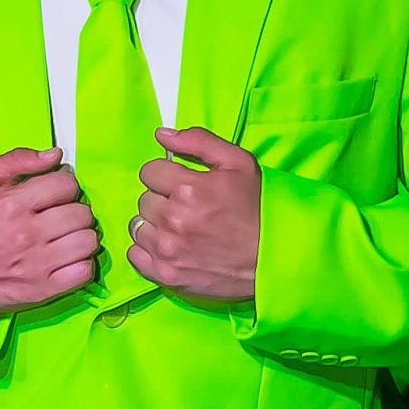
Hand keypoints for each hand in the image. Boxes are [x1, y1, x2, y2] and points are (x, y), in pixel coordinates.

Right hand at [0, 148, 100, 314]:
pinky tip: (67, 259)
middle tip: (61, 216)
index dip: (65, 185)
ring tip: (66, 237)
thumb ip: (17, 160)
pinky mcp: (43, 290)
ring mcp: (38, 265)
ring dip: (81, 236)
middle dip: (75, 210)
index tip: (56, 193)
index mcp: (13, 204)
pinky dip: (82, 264)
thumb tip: (55, 155)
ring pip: (88, 241)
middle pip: (82, 213)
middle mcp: (28, 234)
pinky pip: (85, 272)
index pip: (67, 184)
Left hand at [128, 126, 260, 300]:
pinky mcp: (165, 275)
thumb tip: (161, 134)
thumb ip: (199, 142)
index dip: (166, 175)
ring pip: (138, 226)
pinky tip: (169, 247)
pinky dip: (147, 250)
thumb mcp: (239, 163)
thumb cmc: (257, 209)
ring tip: (179, 229)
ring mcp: (167, 250)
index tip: (182, 184)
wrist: (273, 259)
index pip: (149, 171)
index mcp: (188, 188)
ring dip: (154, 225)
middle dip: (162, 200)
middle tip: (187, 208)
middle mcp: (173, 219)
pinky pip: (135, 254)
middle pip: (144, 199)